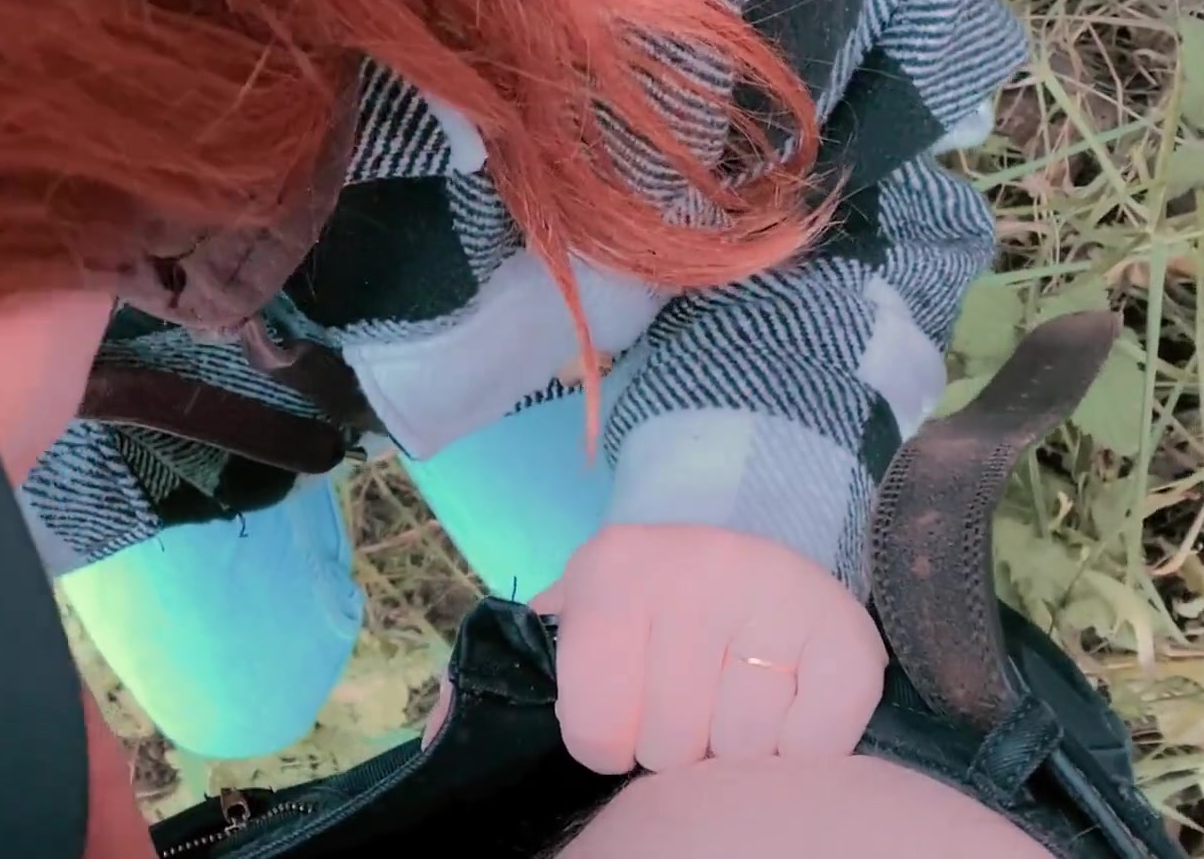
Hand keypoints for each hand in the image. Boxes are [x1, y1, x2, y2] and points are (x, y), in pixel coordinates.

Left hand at [534, 524, 885, 774]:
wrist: (744, 563)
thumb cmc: (647, 610)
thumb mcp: (577, 620)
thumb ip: (530, 668)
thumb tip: (466, 724)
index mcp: (614, 568)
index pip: (595, 726)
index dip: (604, 745)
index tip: (618, 722)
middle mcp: (698, 567)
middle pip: (669, 746)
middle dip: (672, 746)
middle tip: (685, 704)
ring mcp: (778, 594)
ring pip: (741, 749)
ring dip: (733, 747)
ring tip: (731, 700)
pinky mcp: (845, 635)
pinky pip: (813, 745)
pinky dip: (798, 749)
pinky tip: (782, 705)